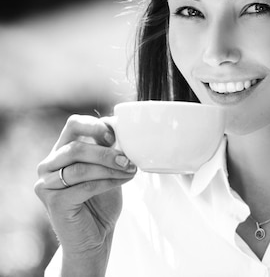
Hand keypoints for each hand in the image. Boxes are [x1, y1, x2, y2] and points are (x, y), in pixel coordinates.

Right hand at [34, 115, 135, 273]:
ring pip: (80, 168)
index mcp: (61, 151)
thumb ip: (110, 149)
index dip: (96, 127)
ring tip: (130, 171)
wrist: (94, 237)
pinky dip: (108, 182)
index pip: (73, 124)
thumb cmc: (101, 201)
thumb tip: (123, 127)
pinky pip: (84, 186)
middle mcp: (48, 166)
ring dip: (110, 168)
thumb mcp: (108, 168)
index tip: (116, 136)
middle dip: (106, 152)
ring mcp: (47, 184)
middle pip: (75, 147)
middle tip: (128, 159)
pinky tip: (123, 181)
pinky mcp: (54, 202)